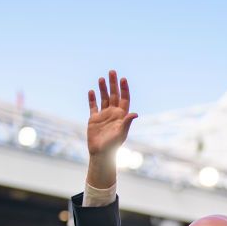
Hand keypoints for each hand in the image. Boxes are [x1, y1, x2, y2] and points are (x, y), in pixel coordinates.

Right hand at [85, 70, 136, 188]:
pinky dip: (92, 99)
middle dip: (113, 84)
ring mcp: (103, 115)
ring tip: (101, 78)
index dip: (124, 89)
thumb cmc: (113, 146)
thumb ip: (127, 123)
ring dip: (102, 88)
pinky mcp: (94, 119)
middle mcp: (113, 113)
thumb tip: (135, 114)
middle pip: (114, 95)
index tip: (123, 79)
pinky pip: (93, 106)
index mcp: (121, 115)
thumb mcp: (121, 133)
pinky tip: (91, 91)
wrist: (101, 154)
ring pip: (103, 98)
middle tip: (112, 71)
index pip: (124, 99)